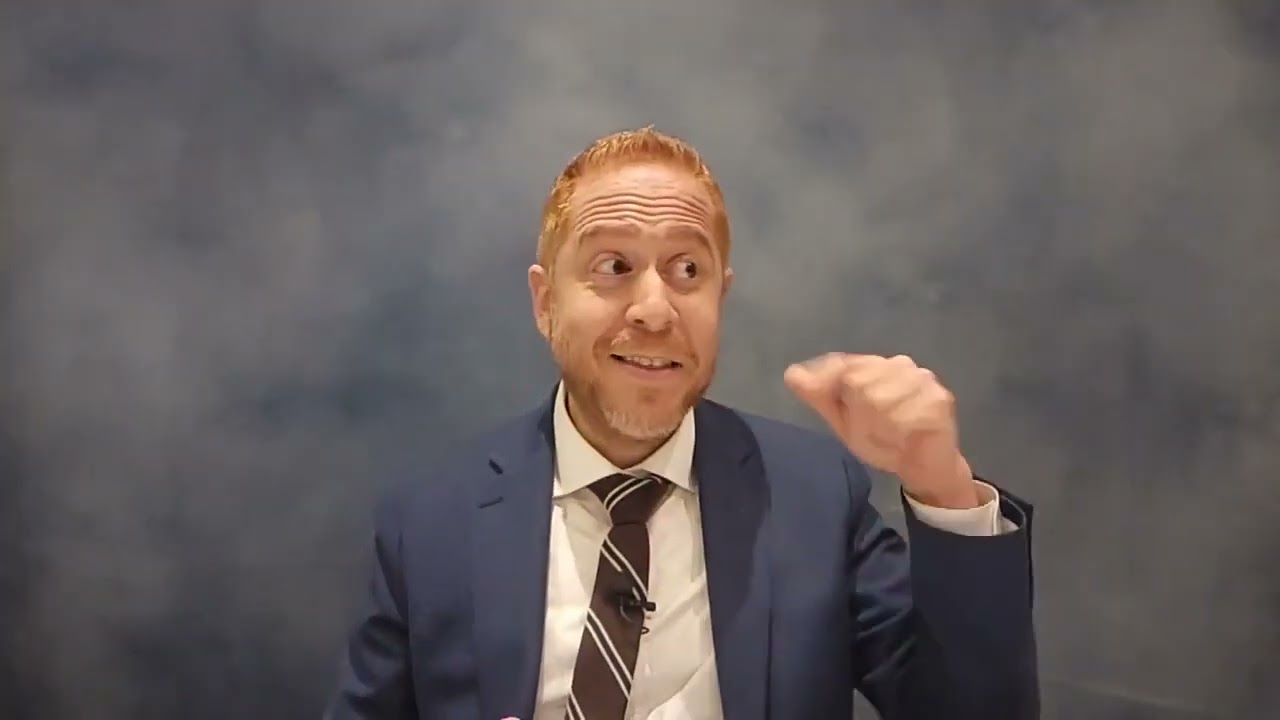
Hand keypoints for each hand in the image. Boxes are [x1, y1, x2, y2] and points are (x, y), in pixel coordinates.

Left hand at [784, 353, 980, 508]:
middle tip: (876, 430)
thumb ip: (821, 396)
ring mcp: (922, 379)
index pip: (841, 365)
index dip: (835, 391)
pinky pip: (905, 415)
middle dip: (860, 415)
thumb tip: (791, 374)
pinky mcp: (939, 399)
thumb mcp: (843, 420)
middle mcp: (900, 364)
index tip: (846, 417)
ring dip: (881, 425)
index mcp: (874, 365)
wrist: (924, 466)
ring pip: (880, 399)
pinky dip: (900, 432)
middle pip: (858, 381)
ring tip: (893, 435)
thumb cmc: (882, 440)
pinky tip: (908, 438)